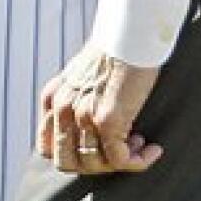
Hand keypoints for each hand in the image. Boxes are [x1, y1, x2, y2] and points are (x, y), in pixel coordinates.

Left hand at [38, 42, 163, 175]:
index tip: (95, 150)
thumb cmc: (111, 54)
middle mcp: (62, 108)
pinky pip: (121, 160)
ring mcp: (82, 116)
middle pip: (66, 163)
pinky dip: (139, 162)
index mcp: (52, 99)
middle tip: (118, 151)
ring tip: (138, 143)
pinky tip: (152, 149)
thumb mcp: (79, 78)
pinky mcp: (107, 120)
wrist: (128, 35)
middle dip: (94, 165)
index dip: (72, 156)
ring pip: (95, 165)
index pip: (47, 148)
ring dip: (120, 162)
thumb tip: (86, 138)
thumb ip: (73, 103)